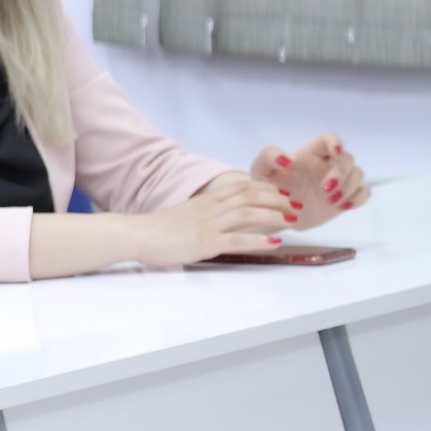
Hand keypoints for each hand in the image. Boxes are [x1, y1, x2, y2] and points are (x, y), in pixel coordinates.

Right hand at [133, 173, 292, 266]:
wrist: (136, 234)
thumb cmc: (157, 229)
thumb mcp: (185, 216)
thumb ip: (204, 215)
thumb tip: (221, 220)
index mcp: (205, 202)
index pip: (240, 188)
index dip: (264, 189)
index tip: (281, 193)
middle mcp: (210, 209)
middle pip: (249, 196)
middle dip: (276, 199)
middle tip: (294, 204)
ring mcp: (208, 225)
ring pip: (247, 213)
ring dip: (273, 215)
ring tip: (291, 219)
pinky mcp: (205, 242)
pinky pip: (237, 239)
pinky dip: (259, 239)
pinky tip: (275, 242)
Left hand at [252, 134, 368, 228]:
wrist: (274, 212)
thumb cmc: (267, 185)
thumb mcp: (260, 169)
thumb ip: (268, 156)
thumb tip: (286, 158)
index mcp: (310, 153)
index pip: (330, 139)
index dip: (336, 143)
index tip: (334, 152)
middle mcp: (327, 164)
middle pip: (348, 158)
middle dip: (342, 172)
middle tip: (325, 189)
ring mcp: (338, 181)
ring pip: (358, 174)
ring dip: (349, 186)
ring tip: (330, 200)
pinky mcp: (344, 198)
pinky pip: (364, 192)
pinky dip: (358, 198)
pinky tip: (343, 206)